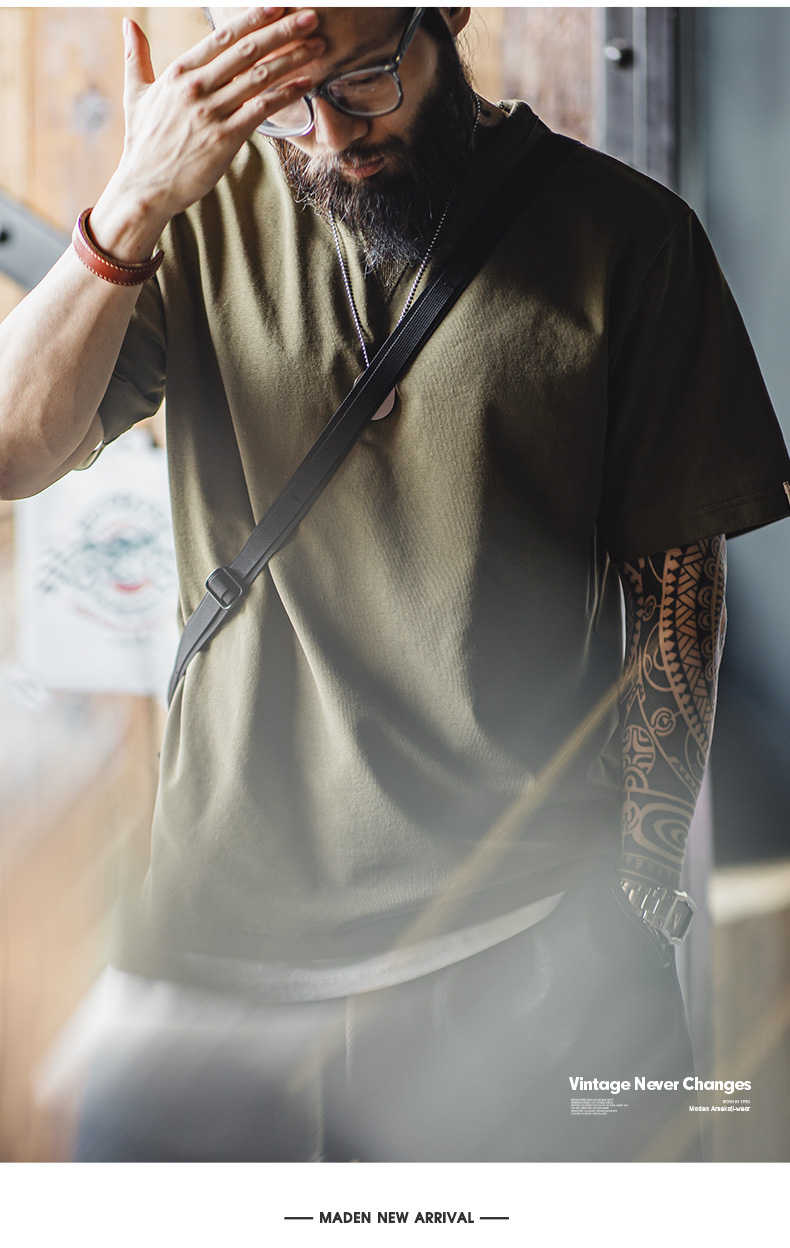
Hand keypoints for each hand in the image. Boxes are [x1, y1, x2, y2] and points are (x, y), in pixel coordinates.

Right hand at [91, 7, 324, 257]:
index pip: (223, 36)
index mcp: (179, 72)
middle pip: (248, 50)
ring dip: (293, 58)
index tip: (278, 5)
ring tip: (318, 45)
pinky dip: (286, 94)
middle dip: (283, 30)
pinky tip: (307, 83)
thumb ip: (137, 56)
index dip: (253, 18)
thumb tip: (128, 23)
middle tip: (311, 15)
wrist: (146, 187)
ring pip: (260, 77)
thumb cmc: (144, 143)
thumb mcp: (136, 93)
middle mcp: (197, 87)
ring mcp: (212, 113)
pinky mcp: (225, 139)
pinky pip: (262, 110)